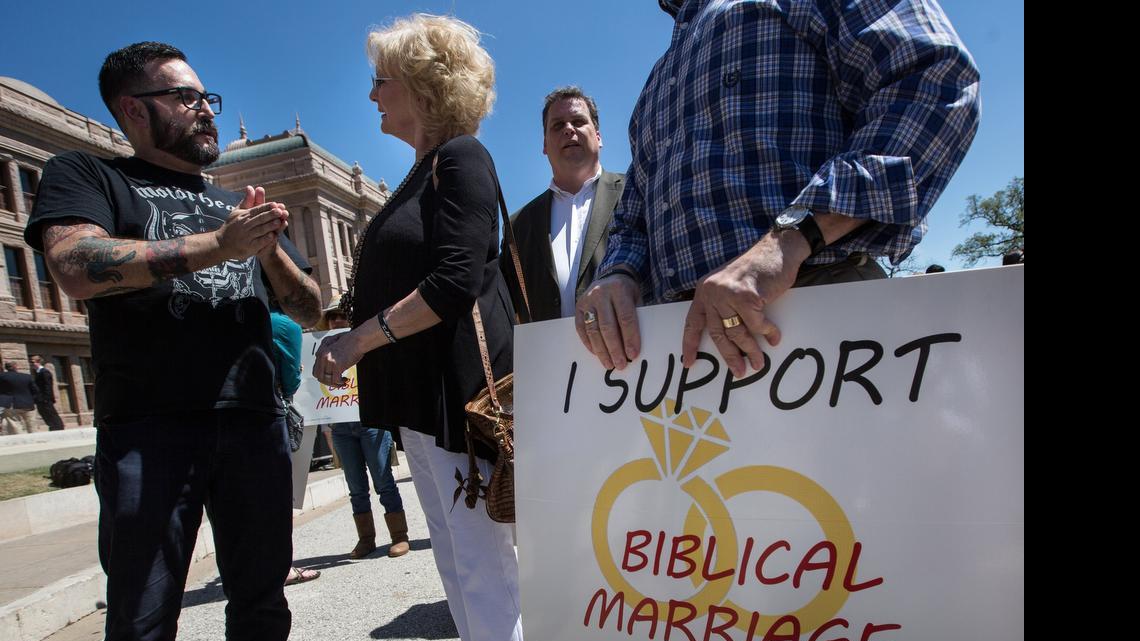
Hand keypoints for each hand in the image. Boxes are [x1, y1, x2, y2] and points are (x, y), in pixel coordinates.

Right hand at [216, 186, 287, 259]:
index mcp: (243, 215)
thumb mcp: (237, 212)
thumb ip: (247, 201)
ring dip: (269, 226)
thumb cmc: (232, 226)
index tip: (276, 204)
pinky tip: (273, 236)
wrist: (221, 244)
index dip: (266, 207)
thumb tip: (250, 187)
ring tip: (279, 222)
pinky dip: (265, 239)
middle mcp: (245, 225)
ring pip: (260, 230)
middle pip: (259, 219)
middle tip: (280, 211)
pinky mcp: (249, 247)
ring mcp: (247, 236)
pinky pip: (258, 243)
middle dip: (270, 215)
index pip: (257, 210)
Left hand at [313, 331, 363, 386]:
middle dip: (327, 382)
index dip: (322, 376)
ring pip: (327, 380)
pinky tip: (345, 380)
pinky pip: (336, 380)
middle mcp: (323, 357)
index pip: (315, 370)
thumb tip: (327, 368)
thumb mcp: (332, 347)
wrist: (357, 340)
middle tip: (334, 382)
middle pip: (319, 376)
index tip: (328, 378)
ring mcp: (329, 361)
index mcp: (321, 352)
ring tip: (341, 381)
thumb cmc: (349, 342)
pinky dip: (341, 382)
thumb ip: (327, 357)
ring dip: (334, 384)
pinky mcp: (337, 366)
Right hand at [575, 273, 641, 369]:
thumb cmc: (627, 293)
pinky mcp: (578, 307)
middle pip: (607, 326)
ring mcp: (587, 300)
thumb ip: (635, 318)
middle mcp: (601, 293)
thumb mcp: (636, 299)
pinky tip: (597, 354)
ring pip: (593, 330)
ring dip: (601, 350)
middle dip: (614, 348)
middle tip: (620, 364)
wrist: (611, 277)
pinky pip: (581, 329)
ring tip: (609, 364)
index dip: (629, 338)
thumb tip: (633, 347)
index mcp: (619, 289)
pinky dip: (589, 344)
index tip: (633, 354)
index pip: (625, 317)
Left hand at [681, 233, 806, 377]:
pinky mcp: (747, 297)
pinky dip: (768, 333)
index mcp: (704, 290)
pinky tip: (774, 338)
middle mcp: (712, 292)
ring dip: (751, 351)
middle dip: (729, 356)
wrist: (777, 248)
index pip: (693, 322)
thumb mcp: (731, 284)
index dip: (690, 344)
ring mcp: (728, 294)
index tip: (689, 363)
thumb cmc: (757, 269)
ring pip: (737, 333)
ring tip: (758, 363)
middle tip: (739, 372)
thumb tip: (730, 338)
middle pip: (717, 333)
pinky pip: (757, 325)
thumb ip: (724, 305)